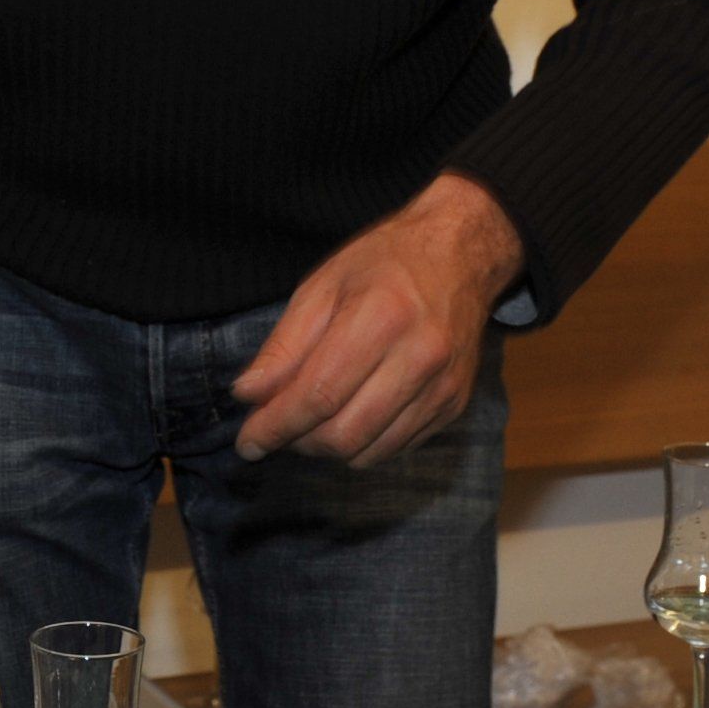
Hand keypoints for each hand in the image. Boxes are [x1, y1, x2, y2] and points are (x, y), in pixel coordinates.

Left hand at [228, 173, 523, 467]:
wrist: (461, 255)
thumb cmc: (385, 263)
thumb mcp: (323, 285)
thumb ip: (284, 345)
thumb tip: (248, 395)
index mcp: (381, 317)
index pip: (318, 394)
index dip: (276, 426)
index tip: (248, 442)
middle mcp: (420, 357)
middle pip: (344, 433)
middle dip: (297, 442)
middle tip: (276, 428)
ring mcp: (443, 386)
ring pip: (369, 452)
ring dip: (327, 448)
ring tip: (309, 421)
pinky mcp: (454, 405)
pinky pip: (396, 448)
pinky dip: (363, 444)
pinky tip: (349, 414)